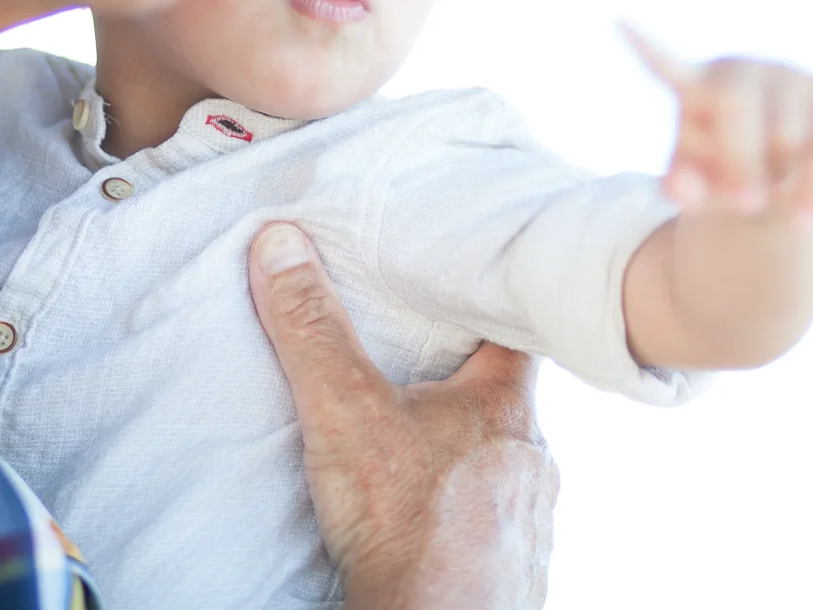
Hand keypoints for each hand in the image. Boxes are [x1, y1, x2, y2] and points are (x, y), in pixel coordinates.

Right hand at [248, 222, 557, 609]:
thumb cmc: (410, 526)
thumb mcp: (346, 411)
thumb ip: (313, 330)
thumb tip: (282, 247)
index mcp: (506, 406)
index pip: (517, 328)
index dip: (490, 301)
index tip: (465, 280)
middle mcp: (530, 459)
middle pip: (505, 396)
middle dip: (464, 377)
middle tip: (423, 354)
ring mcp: (527, 517)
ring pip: (499, 459)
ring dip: (462, 445)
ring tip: (417, 433)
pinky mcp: (509, 566)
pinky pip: (489, 516)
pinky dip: (459, 502)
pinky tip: (425, 506)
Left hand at [624, 26, 812, 218]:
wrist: (777, 180)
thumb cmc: (719, 179)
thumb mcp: (695, 190)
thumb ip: (681, 189)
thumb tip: (677, 187)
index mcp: (692, 85)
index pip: (664, 65)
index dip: (645, 45)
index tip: (617, 20)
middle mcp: (737, 68)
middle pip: (736, 104)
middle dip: (741, 160)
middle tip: (743, 206)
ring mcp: (784, 76)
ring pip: (785, 135)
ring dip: (777, 177)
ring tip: (769, 183)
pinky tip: (806, 216)